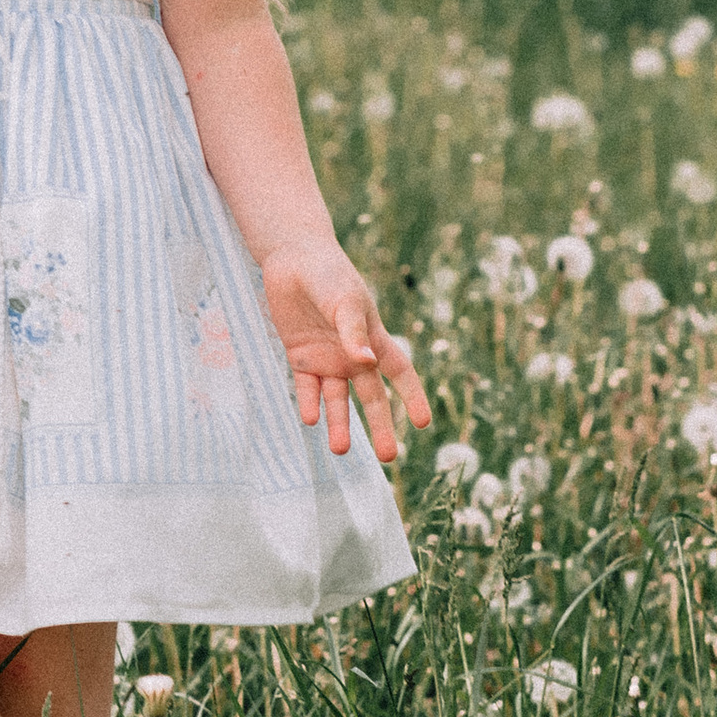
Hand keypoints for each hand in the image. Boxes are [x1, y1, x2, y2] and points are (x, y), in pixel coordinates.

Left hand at [259, 239, 429, 463]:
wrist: (292, 258)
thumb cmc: (328, 275)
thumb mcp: (345, 300)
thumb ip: (353, 332)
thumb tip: (367, 364)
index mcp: (374, 339)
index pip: (400, 372)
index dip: (413, 396)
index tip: (424, 423)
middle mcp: (353, 356)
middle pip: (371, 397)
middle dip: (380, 426)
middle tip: (390, 458)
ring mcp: (327, 359)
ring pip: (336, 400)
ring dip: (338, 424)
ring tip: (340, 450)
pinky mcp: (300, 358)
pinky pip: (306, 388)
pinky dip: (309, 404)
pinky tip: (311, 419)